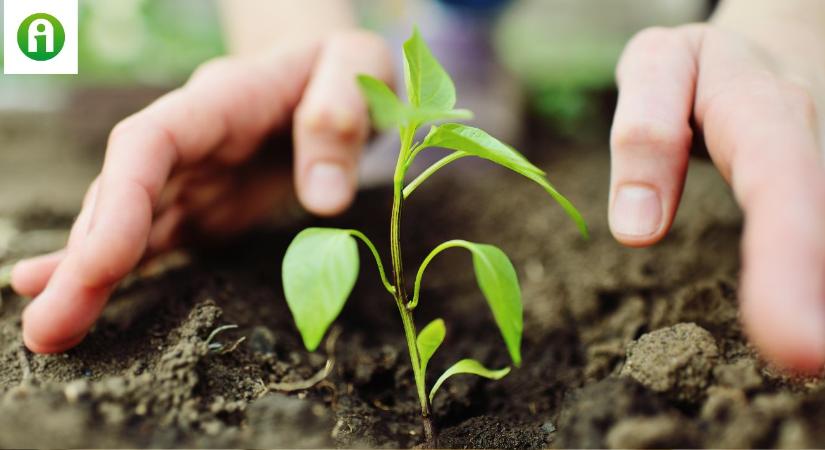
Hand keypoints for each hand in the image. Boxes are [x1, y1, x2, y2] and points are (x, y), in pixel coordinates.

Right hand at [11, 30, 392, 352]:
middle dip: (86, 259)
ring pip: (127, 224)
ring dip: (89, 277)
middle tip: (49, 329)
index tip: (98, 262)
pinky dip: (116, 270)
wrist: (330, 73)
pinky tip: (74, 300)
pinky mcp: (205, 206)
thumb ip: (340, 119)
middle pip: (123, 194)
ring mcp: (193, 176)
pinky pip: (154, 239)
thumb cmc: (347, 67)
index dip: (120, 201)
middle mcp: (192, 141)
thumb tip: (325, 200)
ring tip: (50, 332)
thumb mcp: (359, 68)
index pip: (150, 143)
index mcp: (222, 101)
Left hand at [609, 23, 824, 371]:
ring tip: (801, 354)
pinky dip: (807, 290)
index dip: (790, 263)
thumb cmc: (703, 69)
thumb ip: (645, 135)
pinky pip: (812, 249)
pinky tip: (799, 323)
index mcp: (767, 112)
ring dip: (812, 300)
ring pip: (822, 244)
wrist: (768, 55)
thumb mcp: (659, 67)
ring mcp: (822, 177)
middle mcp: (814, 149)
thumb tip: (635, 231)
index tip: (793, 346)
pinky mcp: (814, 202)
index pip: (782, 184)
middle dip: (810, 304)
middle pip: (818, 229)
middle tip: (802, 364)